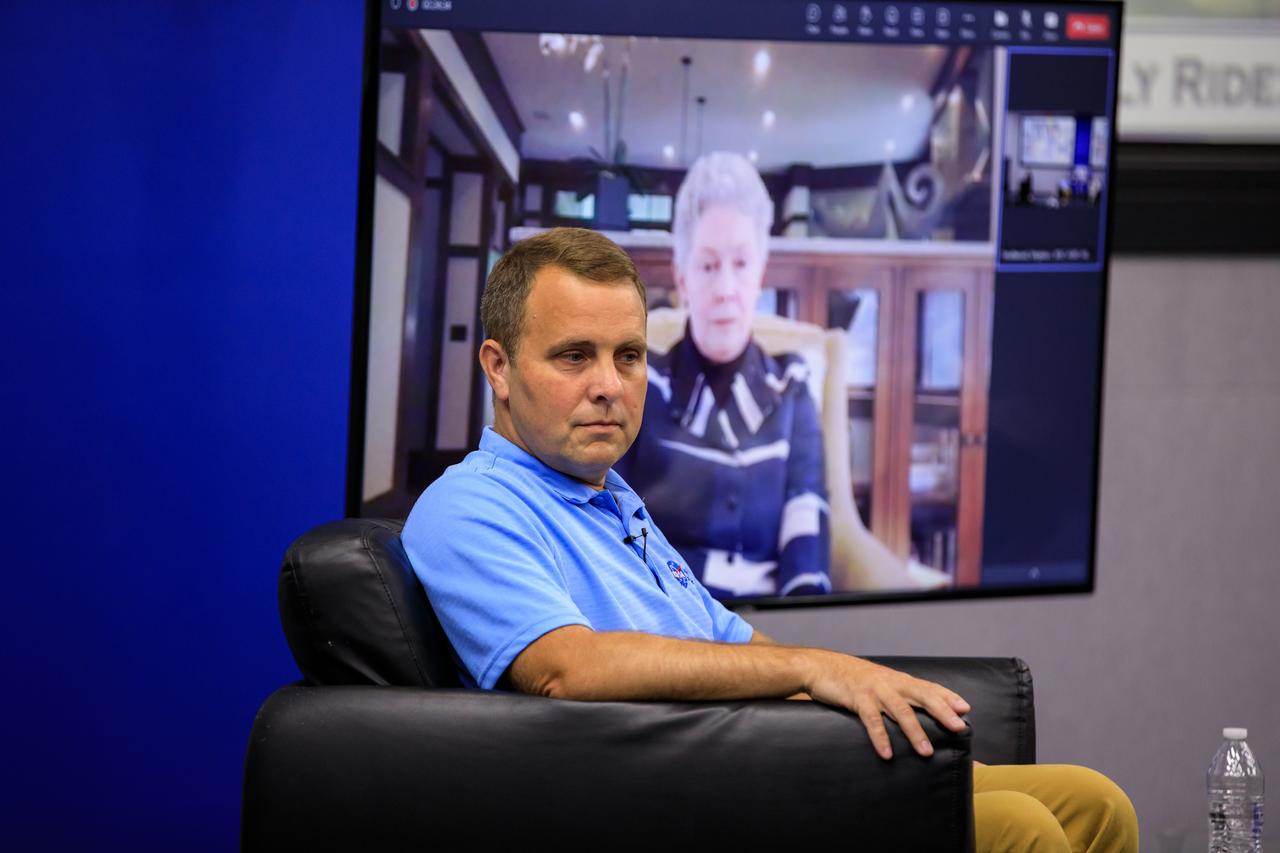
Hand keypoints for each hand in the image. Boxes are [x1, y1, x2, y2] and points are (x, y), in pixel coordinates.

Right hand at [801, 651, 970, 759]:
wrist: (822, 666)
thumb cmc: (853, 679)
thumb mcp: (879, 683)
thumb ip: (897, 694)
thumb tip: (917, 713)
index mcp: (898, 680)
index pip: (928, 686)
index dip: (947, 696)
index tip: (965, 708)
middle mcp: (891, 683)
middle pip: (922, 696)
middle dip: (942, 711)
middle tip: (958, 727)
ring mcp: (875, 690)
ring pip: (900, 710)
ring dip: (915, 731)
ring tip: (926, 752)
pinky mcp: (858, 698)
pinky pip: (872, 720)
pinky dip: (880, 737)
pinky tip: (887, 753)